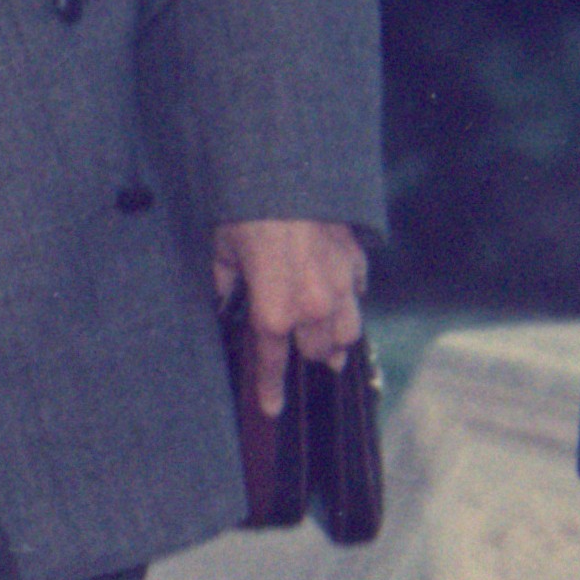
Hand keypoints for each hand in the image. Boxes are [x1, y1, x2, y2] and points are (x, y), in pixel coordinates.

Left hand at [212, 216, 372, 413]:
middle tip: (302, 358)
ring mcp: (341, 284)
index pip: (273, 362)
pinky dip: (351, 298)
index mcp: (274, 312)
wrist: (284, 169)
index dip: (271, 389)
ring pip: (348, 331)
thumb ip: (223, 282)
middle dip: (308, 357)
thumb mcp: (220, 249)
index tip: (272, 409)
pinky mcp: (356, 259)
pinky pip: (359, 292)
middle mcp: (313, 306)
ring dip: (338, 341)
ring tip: (332, 348)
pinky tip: (342, 296)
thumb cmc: (244, 210)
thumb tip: (220, 298)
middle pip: (318, 351)